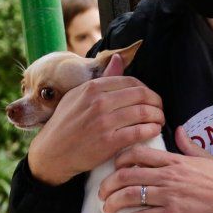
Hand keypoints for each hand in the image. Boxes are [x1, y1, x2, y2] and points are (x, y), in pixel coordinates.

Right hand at [28, 55, 164, 185]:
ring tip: (159, 121)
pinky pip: (139, 132)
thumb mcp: (77, 96)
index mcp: (93, 88)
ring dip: (158, 116)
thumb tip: (118, 59)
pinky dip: (152, 130)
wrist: (52, 154)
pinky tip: (154, 131)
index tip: (150, 98)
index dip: (146, 90)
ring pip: (143, 113)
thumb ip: (102, 79)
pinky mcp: (108, 143)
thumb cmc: (65, 125)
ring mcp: (104, 122)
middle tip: (160, 110)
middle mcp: (99, 102)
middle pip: (141, 95)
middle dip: (157, 102)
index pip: (131, 82)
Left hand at [98, 127, 212, 212]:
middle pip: (127, 174)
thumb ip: (188, 145)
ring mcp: (169, 196)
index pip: (138, 154)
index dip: (119, 160)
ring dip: (113, 202)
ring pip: (130, 195)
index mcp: (174, 161)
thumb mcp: (207, 158)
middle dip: (109, 184)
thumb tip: (178, 130)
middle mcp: (168, 176)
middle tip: (102, 192)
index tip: (113, 168)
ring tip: (107, 208)